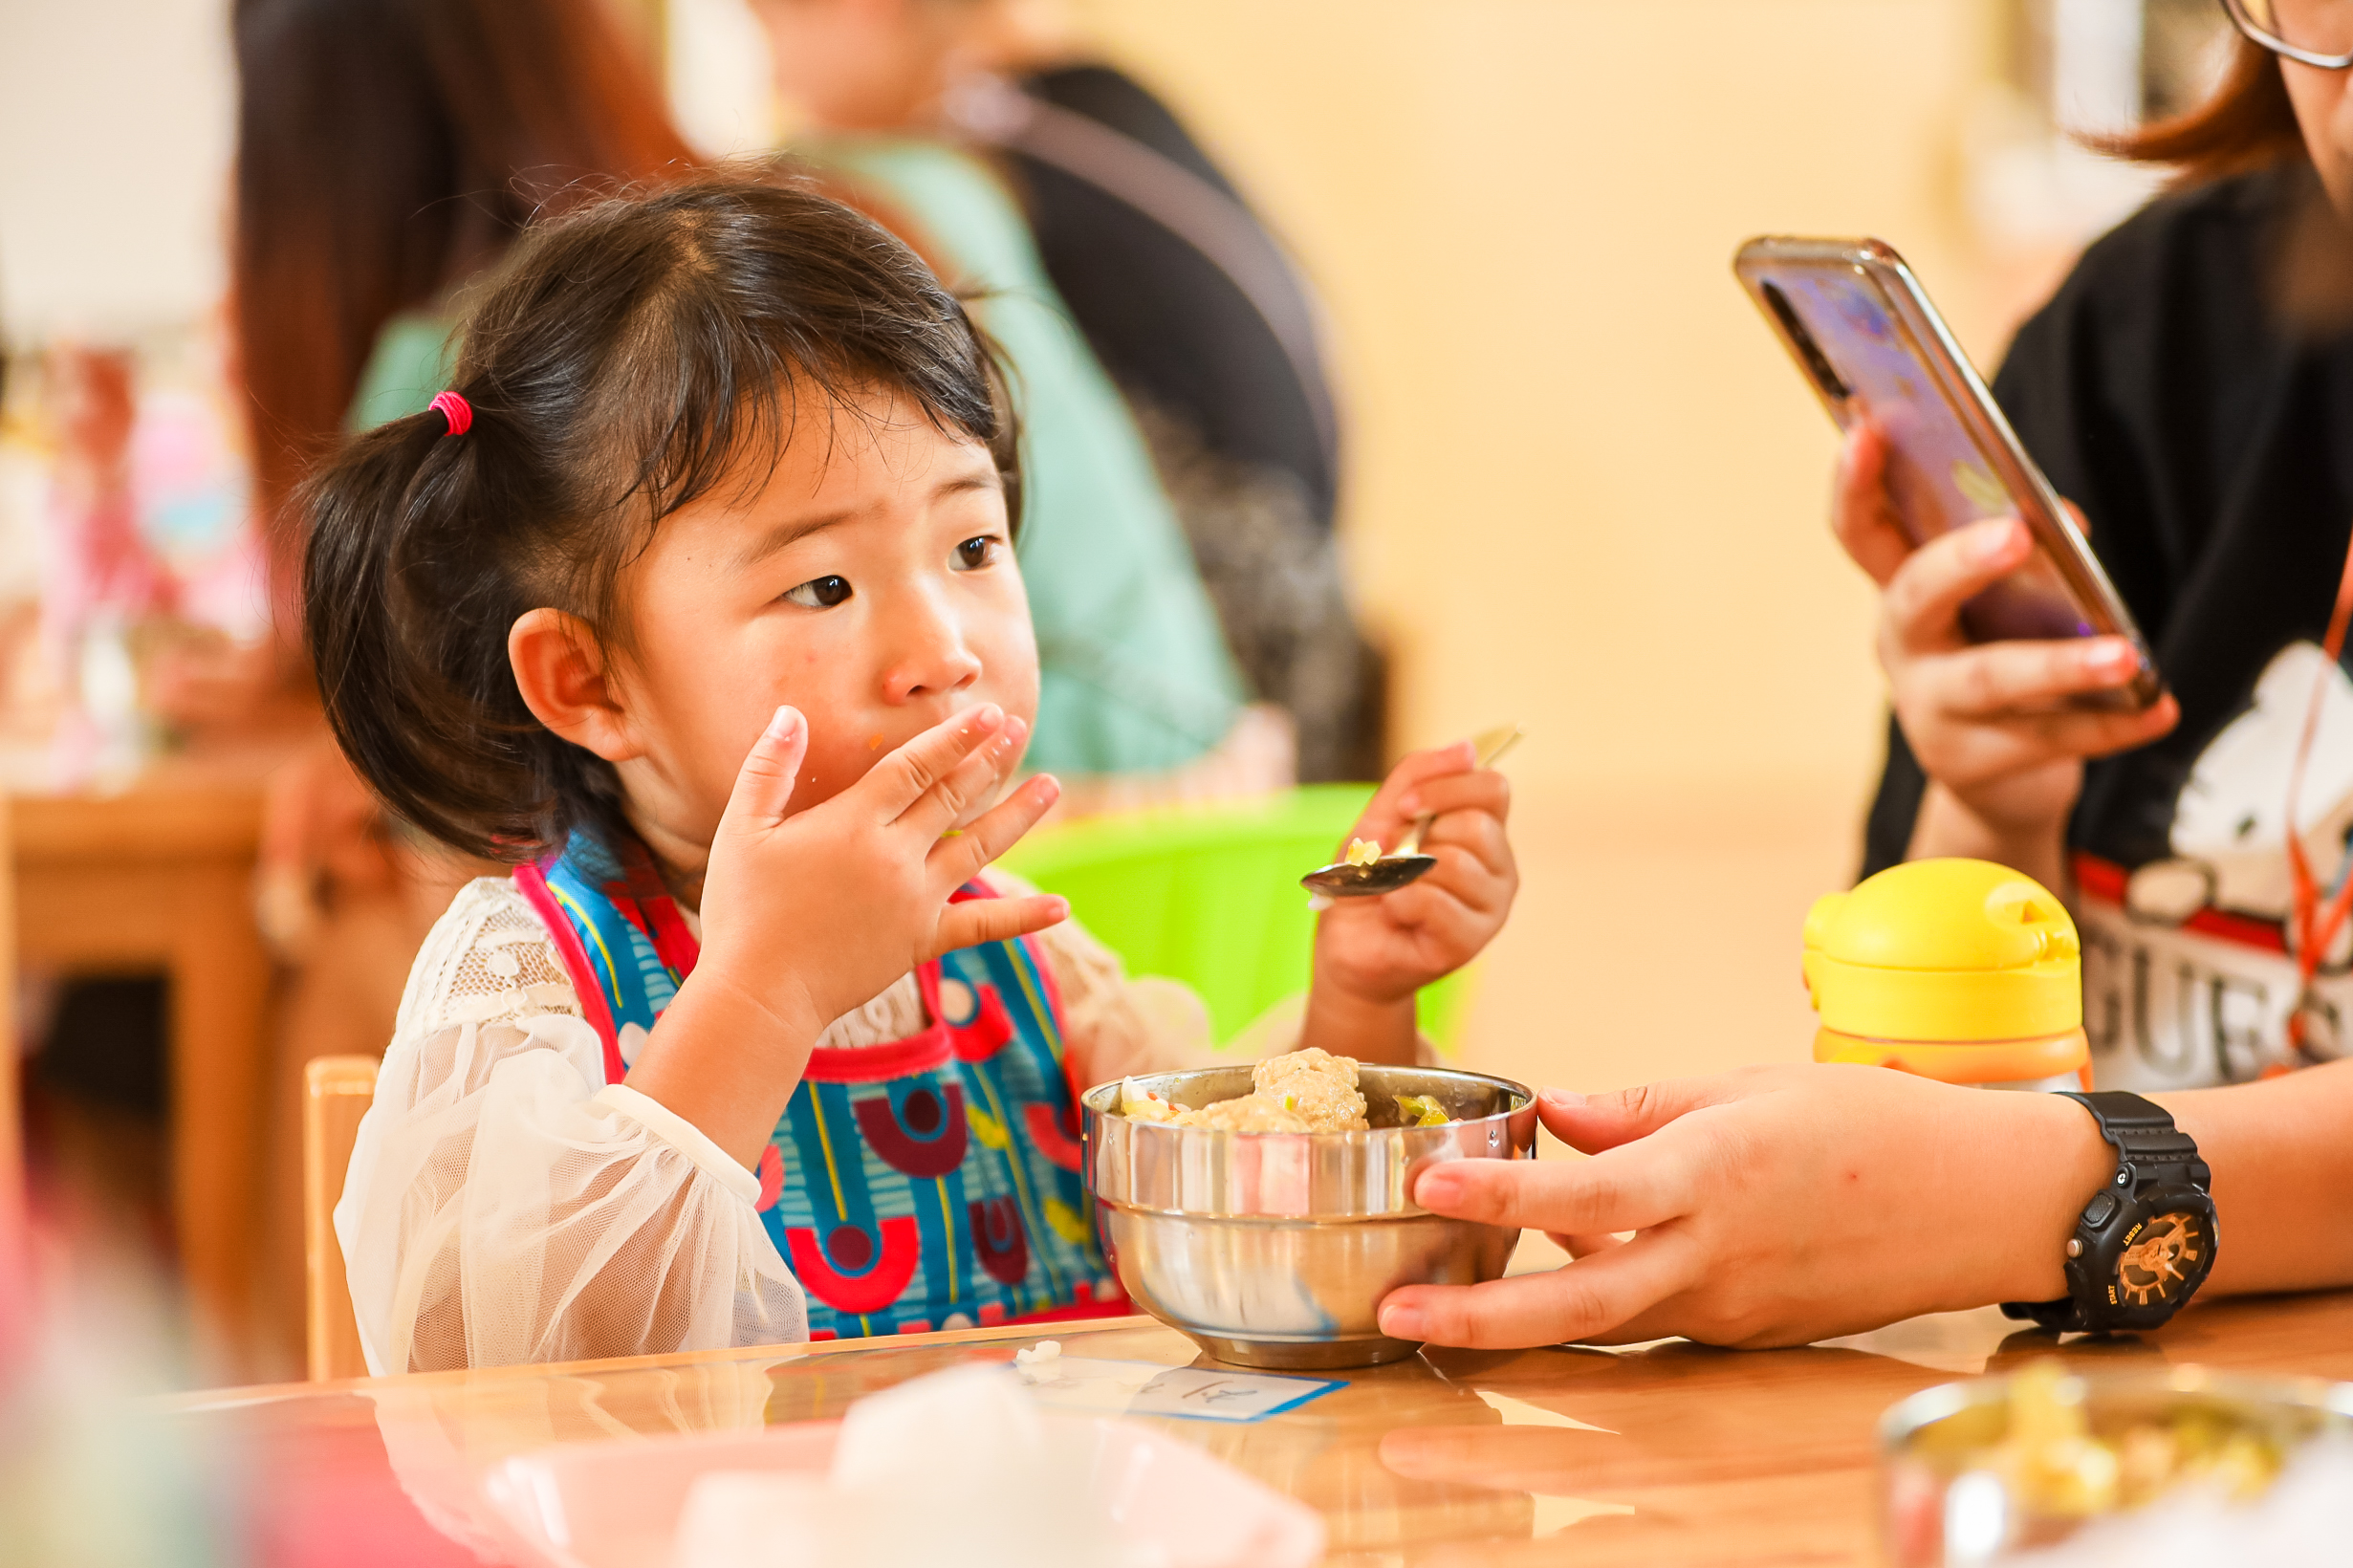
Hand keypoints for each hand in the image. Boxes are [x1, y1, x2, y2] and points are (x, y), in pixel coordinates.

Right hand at [638, 703, 1065, 1163]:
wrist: (761, 991)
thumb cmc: (743, 910)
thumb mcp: (742, 830)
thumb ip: (770, 767)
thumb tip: (791, 713)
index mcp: (854, 824)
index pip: (916, 767)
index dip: (954, 738)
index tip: (986, 713)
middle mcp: (896, 857)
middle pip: (954, 797)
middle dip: (989, 759)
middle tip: (1017, 726)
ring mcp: (916, 900)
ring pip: (979, 847)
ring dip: (1019, 814)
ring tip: (1051, 785)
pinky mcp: (923, 941)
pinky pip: (984, 926)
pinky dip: (1025, 917)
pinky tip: (1061, 907)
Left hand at [1301, 741, 1515, 1062]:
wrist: (1346, 946)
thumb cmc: (1367, 883)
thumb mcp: (1380, 818)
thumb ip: (1416, 777)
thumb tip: (1466, 748)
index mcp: (1483, 831)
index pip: (1493, 788)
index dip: (1445, 787)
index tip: (1402, 806)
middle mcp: (1499, 868)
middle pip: (1477, 824)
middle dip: (1420, 835)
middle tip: (1395, 861)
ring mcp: (1490, 907)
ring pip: (1456, 862)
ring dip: (1406, 873)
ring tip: (1394, 891)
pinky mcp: (1469, 941)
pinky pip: (1434, 900)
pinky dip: (1399, 900)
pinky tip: (1395, 914)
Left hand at [1375, 1063, 2110, 1349]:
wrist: (1984, 1203)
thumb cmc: (1872, 1126)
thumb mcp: (1750, 1086)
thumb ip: (1641, 1107)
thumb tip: (1552, 1113)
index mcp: (1717, 1175)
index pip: (1588, 1191)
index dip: (1504, 1192)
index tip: (1430, 1181)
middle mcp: (1718, 1256)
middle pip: (1579, 1300)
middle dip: (1481, 1316)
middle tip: (1397, 1314)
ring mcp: (1733, 1308)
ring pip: (1606, 1322)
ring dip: (1519, 1322)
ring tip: (1435, 1309)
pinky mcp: (1747, 1332)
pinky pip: (1651, 1318)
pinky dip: (1593, 1302)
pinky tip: (1549, 1270)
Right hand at [1833, 423, 2175, 872]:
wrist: (1991, 778)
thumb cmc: (1998, 655)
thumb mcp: (1999, 601)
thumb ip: (2025, 552)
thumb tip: (2068, 525)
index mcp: (1901, 590)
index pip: (1862, 530)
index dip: (1854, 483)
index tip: (1868, 431)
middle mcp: (1902, 646)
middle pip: (1914, 597)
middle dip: (1960, 562)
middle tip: (2015, 534)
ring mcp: (1930, 709)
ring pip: (1990, 679)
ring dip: (2060, 664)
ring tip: (2126, 655)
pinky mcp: (1970, 763)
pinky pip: (2051, 738)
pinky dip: (2112, 723)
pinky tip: (2160, 708)